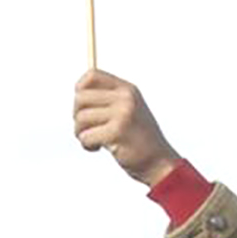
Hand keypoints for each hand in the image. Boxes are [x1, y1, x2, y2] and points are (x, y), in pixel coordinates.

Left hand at [74, 69, 181, 186]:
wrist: (159, 162)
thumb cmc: (137, 138)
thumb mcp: (127, 111)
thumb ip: (107, 99)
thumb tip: (78, 93)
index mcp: (127, 90)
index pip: (92, 75)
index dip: (79, 88)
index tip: (82, 106)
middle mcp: (126, 98)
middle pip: (80, 97)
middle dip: (77, 116)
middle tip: (87, 128)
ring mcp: (122, 114)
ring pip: (80, 118)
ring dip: (81, 133)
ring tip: (94, 140)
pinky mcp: (117, 132)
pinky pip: (85, 136)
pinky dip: (87, 145)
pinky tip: (97, 148)